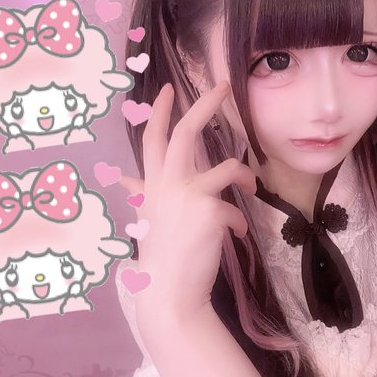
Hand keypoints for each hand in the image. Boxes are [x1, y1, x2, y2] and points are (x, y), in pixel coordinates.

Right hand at [119, 82, 255, 325]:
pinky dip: (237, 224)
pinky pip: (235, 211)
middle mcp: (167, 184)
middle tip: (222, 86)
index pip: (153, 140)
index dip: (159, 112)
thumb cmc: (162, 254)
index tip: (167, 89)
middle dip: (204, 105)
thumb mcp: (149, 217)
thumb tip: (126, 179)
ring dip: (244, 176)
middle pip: (185, 133)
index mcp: (153, 184)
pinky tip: (232, 237)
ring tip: (250, 187)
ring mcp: (188, 196)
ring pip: (228, 168)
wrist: (169, 291)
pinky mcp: (210, 212)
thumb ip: (142, 192)